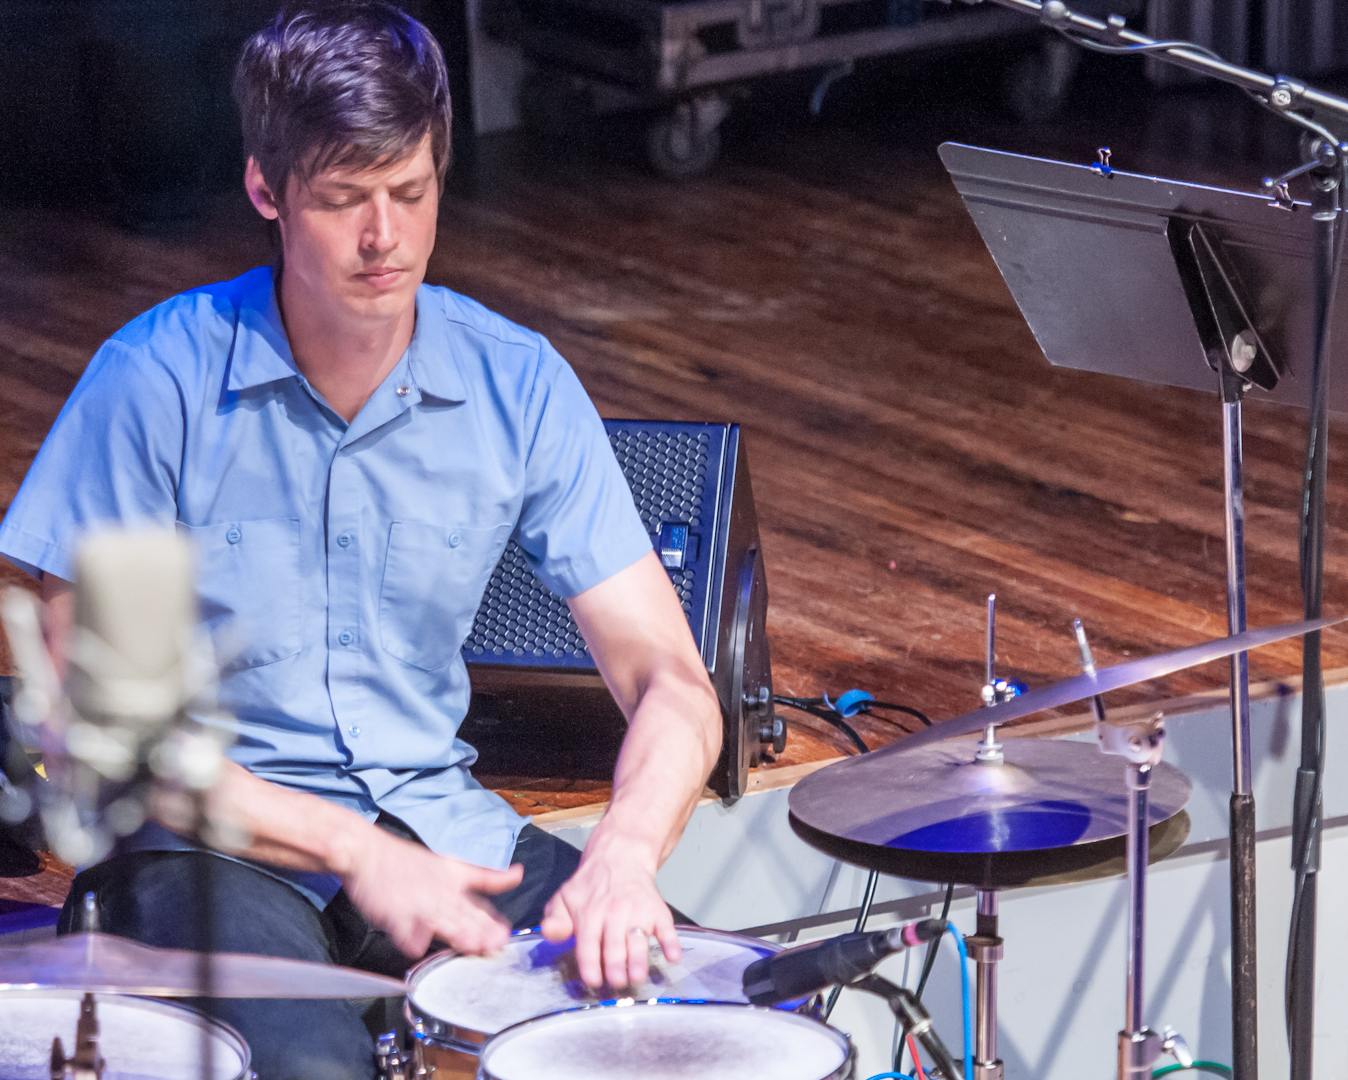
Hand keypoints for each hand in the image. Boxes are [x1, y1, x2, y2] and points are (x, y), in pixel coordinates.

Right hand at [339, 826, 522, 958]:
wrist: (370, 853)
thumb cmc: (410, 864)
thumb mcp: (454, 866)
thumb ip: (486, 876)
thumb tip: (519, 874)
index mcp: (456, 884)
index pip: (479, 907)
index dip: (493, 922)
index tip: (506, 935)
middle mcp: (440, 894)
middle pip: (463, 916)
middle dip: (479, 931)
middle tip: (495, 944)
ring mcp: (417, 904)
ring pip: (438, 920)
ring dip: (453, 933)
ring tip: (468, 944)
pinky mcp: (393, 912)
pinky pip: (402, 927)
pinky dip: (409, 937)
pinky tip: (415, 948)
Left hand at [539, 832, 679, 988]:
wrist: (620, 857)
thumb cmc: (591, 886)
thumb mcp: (564, 899)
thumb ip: (555, 921)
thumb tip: (548, 932)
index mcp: (589, 914)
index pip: (588, 943)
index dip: (590, 963)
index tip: (593, 980)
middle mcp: (614, 913)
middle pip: (615, 943)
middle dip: (616, 964)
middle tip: (617, 981)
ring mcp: (637, 911)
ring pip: (638, 937)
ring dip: (639, 957)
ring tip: (638, 975)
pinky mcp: (657, 910)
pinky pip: (666, 927)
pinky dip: (671, 942)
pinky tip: (673, 956)